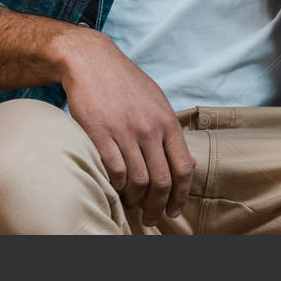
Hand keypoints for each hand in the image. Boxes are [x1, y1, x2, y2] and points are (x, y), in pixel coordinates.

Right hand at [57, 26, 193, 226]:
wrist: (92, 61)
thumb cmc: (126, 82)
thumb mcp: (157, 101)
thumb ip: (170, 132)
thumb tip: (188, 163)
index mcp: (167, 122)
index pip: (183, 168)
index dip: (181, 195)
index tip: (175, 210)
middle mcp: (149, 129)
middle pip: (161, 181)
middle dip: (158, 207)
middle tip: (152, 219)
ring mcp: (125, 132)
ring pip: (137, 180)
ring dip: (136, 199)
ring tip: (132, 205)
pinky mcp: (99, 134)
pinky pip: (113, 171)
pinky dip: (115, 185)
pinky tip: (114, 187)